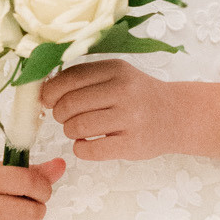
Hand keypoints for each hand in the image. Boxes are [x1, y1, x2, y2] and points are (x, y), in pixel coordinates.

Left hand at [41, 60, 179, 161]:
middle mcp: (123, 91)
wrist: (176, 116)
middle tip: (67, 118)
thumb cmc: (139, 96)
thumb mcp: (117, 76)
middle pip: (69, 104)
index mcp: (116, 70)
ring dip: (70, 132)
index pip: (69, 78)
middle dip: (60, 114)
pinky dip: (80, 149)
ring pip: (76, 127)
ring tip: (80, 131)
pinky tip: (88, 144)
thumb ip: (85, 79)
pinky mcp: (132, 144)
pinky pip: (89, 150)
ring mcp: (129, 118)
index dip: (51, 92)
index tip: (48, 100)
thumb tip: (43, 91)